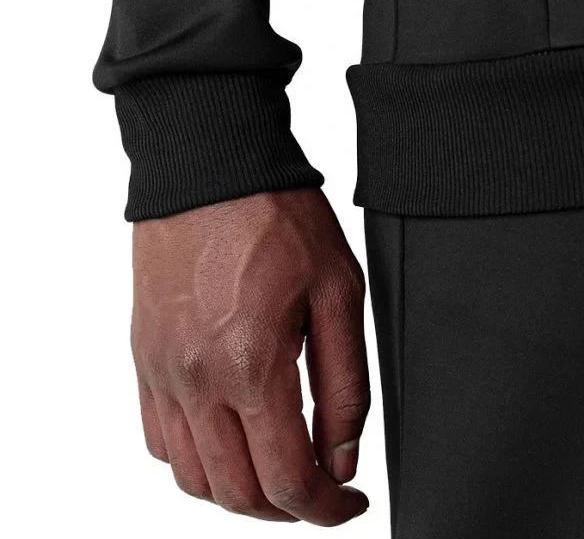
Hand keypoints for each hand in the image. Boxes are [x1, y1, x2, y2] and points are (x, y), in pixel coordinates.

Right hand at [131, 189, 369, 523]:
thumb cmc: (278, 216)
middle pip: (237, 494)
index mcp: (251, 364)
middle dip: (287, 509)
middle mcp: (195, 379)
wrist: (213, 167)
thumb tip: (342, 457)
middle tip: (321, 490)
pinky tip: (228, 436)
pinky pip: (159, 438)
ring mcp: (162, 370)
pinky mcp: (145, 355)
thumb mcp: (339, 292)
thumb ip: (345, 385)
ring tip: (278, 468)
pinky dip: (196, 460)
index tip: (350, 503)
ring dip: (240, 491)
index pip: (289, 481)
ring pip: (193, 477)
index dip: (327, 509)